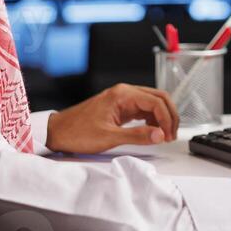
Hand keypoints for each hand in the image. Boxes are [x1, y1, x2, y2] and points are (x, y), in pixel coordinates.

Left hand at [44, 83, 179, 153]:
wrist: (57, 132)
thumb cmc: (77, 133)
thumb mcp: (109, 137)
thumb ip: (137, 135)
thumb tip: (159, 135)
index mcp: (123, 94)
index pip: (156, 101)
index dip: (167, 119)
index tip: (169, 135)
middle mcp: (124, 92)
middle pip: (158, 98)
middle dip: (169, 116)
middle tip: (172, 134)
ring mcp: (122, 99)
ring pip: (152, 103)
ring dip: (161, 117)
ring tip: (164, 135)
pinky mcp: (119, 107)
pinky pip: (142, 109)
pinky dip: (152, 119)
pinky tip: (152, 131)